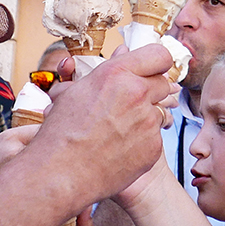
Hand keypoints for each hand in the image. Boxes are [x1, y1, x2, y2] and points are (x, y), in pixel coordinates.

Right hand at [33, 43, 173, 205]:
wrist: (61, 173)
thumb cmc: (62, 132)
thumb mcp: (76, 91)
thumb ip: (107, 70)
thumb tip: (124, 52)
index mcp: (116, 74)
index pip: (159, 55)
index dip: (155, 63)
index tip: (150, 71)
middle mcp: (137, 93)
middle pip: (163, 83)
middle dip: (149, 91)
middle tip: (129, 105)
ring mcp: (148, 121)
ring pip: (159, 111)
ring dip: (145, 117)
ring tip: (118, 130)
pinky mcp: (154, 146)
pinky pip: (155, 137)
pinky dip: (142, 141)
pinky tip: (120, 149)